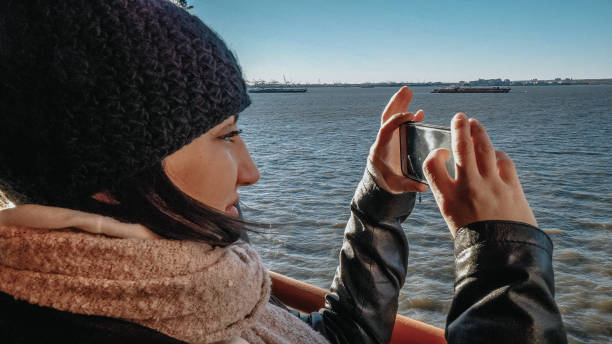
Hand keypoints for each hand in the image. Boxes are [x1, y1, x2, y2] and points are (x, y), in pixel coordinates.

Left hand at [368, 86, 427, 192]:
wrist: (379, 181)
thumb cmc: (387, 182)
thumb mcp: (396, 186)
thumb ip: (408, 186)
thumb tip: (423, 186)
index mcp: (381, 149)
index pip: (386, 131)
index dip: (396, 121)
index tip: (411, 114)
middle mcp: (383, 140)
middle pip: (387, 117)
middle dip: (396, 103)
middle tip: (406, 90)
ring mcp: (389, 137)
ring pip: (392, 116)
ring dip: (400, 103)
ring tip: (409, 90)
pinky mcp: (394, 138)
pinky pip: (400, 124)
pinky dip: (408, 116)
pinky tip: (420, 111)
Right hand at [423, 113, 537, 236]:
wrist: (503, 256)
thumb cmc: (474, 240)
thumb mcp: (453, 218)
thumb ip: (451, 194)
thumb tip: (457, 170)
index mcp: (447, 198)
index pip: (433, 164)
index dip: (435, 154)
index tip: (441, 153)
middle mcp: (468, 187)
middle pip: (461, 147)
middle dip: (460, 128)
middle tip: (459, 117)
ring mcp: (491, 184)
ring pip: (484, 148)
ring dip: (479, 132)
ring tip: (475, 124)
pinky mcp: (512, 187)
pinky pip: (503, 161)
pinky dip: (498, 155)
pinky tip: (495, 155)